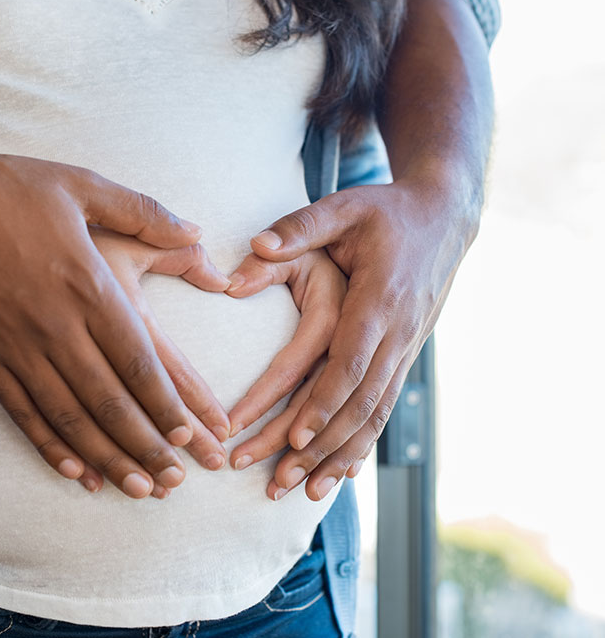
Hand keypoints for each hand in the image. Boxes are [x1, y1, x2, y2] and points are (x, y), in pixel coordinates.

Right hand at [0, 146, 223, 499]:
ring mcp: (14, 345)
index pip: (138, 359)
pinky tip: (73, 471)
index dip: (167, 403)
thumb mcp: (81, 184)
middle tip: (174, 480)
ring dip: (106, 457)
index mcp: (87, 284)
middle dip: (147, 445)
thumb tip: (197, 233)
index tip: (190, 434)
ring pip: (69, 416)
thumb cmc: (3, 187)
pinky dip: (49, 446)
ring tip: (137, 488)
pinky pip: (20, 413)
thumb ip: (145, 212)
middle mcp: (54, 324)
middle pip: (109, 400)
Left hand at [238, 179, 472, 499]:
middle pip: (359, 402)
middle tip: (280, 479)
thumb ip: (299, 227)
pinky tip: (340, 474)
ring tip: (303, 492)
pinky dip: (362, 444)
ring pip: (374, 415)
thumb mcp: (343, 207)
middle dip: (321, 446)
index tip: (294, 436)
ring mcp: (405, 348)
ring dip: (340, 457)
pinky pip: (384, 409)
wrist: (444, 218)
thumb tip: (254, 247)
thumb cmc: (385, 211)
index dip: (324, 402)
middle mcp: (397, 332)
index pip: (350, 361)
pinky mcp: (404, 356)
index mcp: (379, 298)